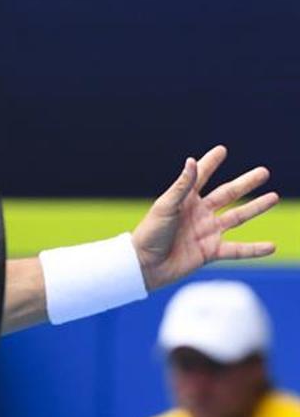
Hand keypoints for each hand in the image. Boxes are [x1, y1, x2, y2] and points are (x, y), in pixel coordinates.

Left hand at [132, 145, 276, 291]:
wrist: (144, 266)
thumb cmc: (149, 234)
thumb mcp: (166, 206)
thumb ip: (182, 186)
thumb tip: (191, 161)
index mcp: (185, 200)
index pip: (200, 177)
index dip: (210, 163)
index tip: (221, 150)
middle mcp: (199, 214)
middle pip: (228, 194)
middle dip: (246, 183)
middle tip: (264, 171)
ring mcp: (206, 232)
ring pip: (237, 217)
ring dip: (256, 208)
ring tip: (273, 197)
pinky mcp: (210, 252)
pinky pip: (237, 250)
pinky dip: (254, 250)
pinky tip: (271, 246)